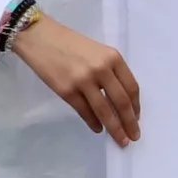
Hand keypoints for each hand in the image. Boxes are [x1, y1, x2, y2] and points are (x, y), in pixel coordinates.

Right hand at [13, 12, 142, 141]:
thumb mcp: (97, 51)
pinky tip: (98, 129)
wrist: (40, 37)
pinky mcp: (67, 91)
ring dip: (114, 129)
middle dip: (129, 123)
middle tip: (134, 137)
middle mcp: (101, 69)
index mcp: (113, 58)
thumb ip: (110, 71)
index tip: (137, 118)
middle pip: (121, 102)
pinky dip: (93, 123)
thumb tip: (120, 99)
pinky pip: (85, 112)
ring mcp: (83, 81)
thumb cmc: (70, 43)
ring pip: (104, 111)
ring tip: (120, 140)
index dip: (136, 106)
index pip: (131, 87)